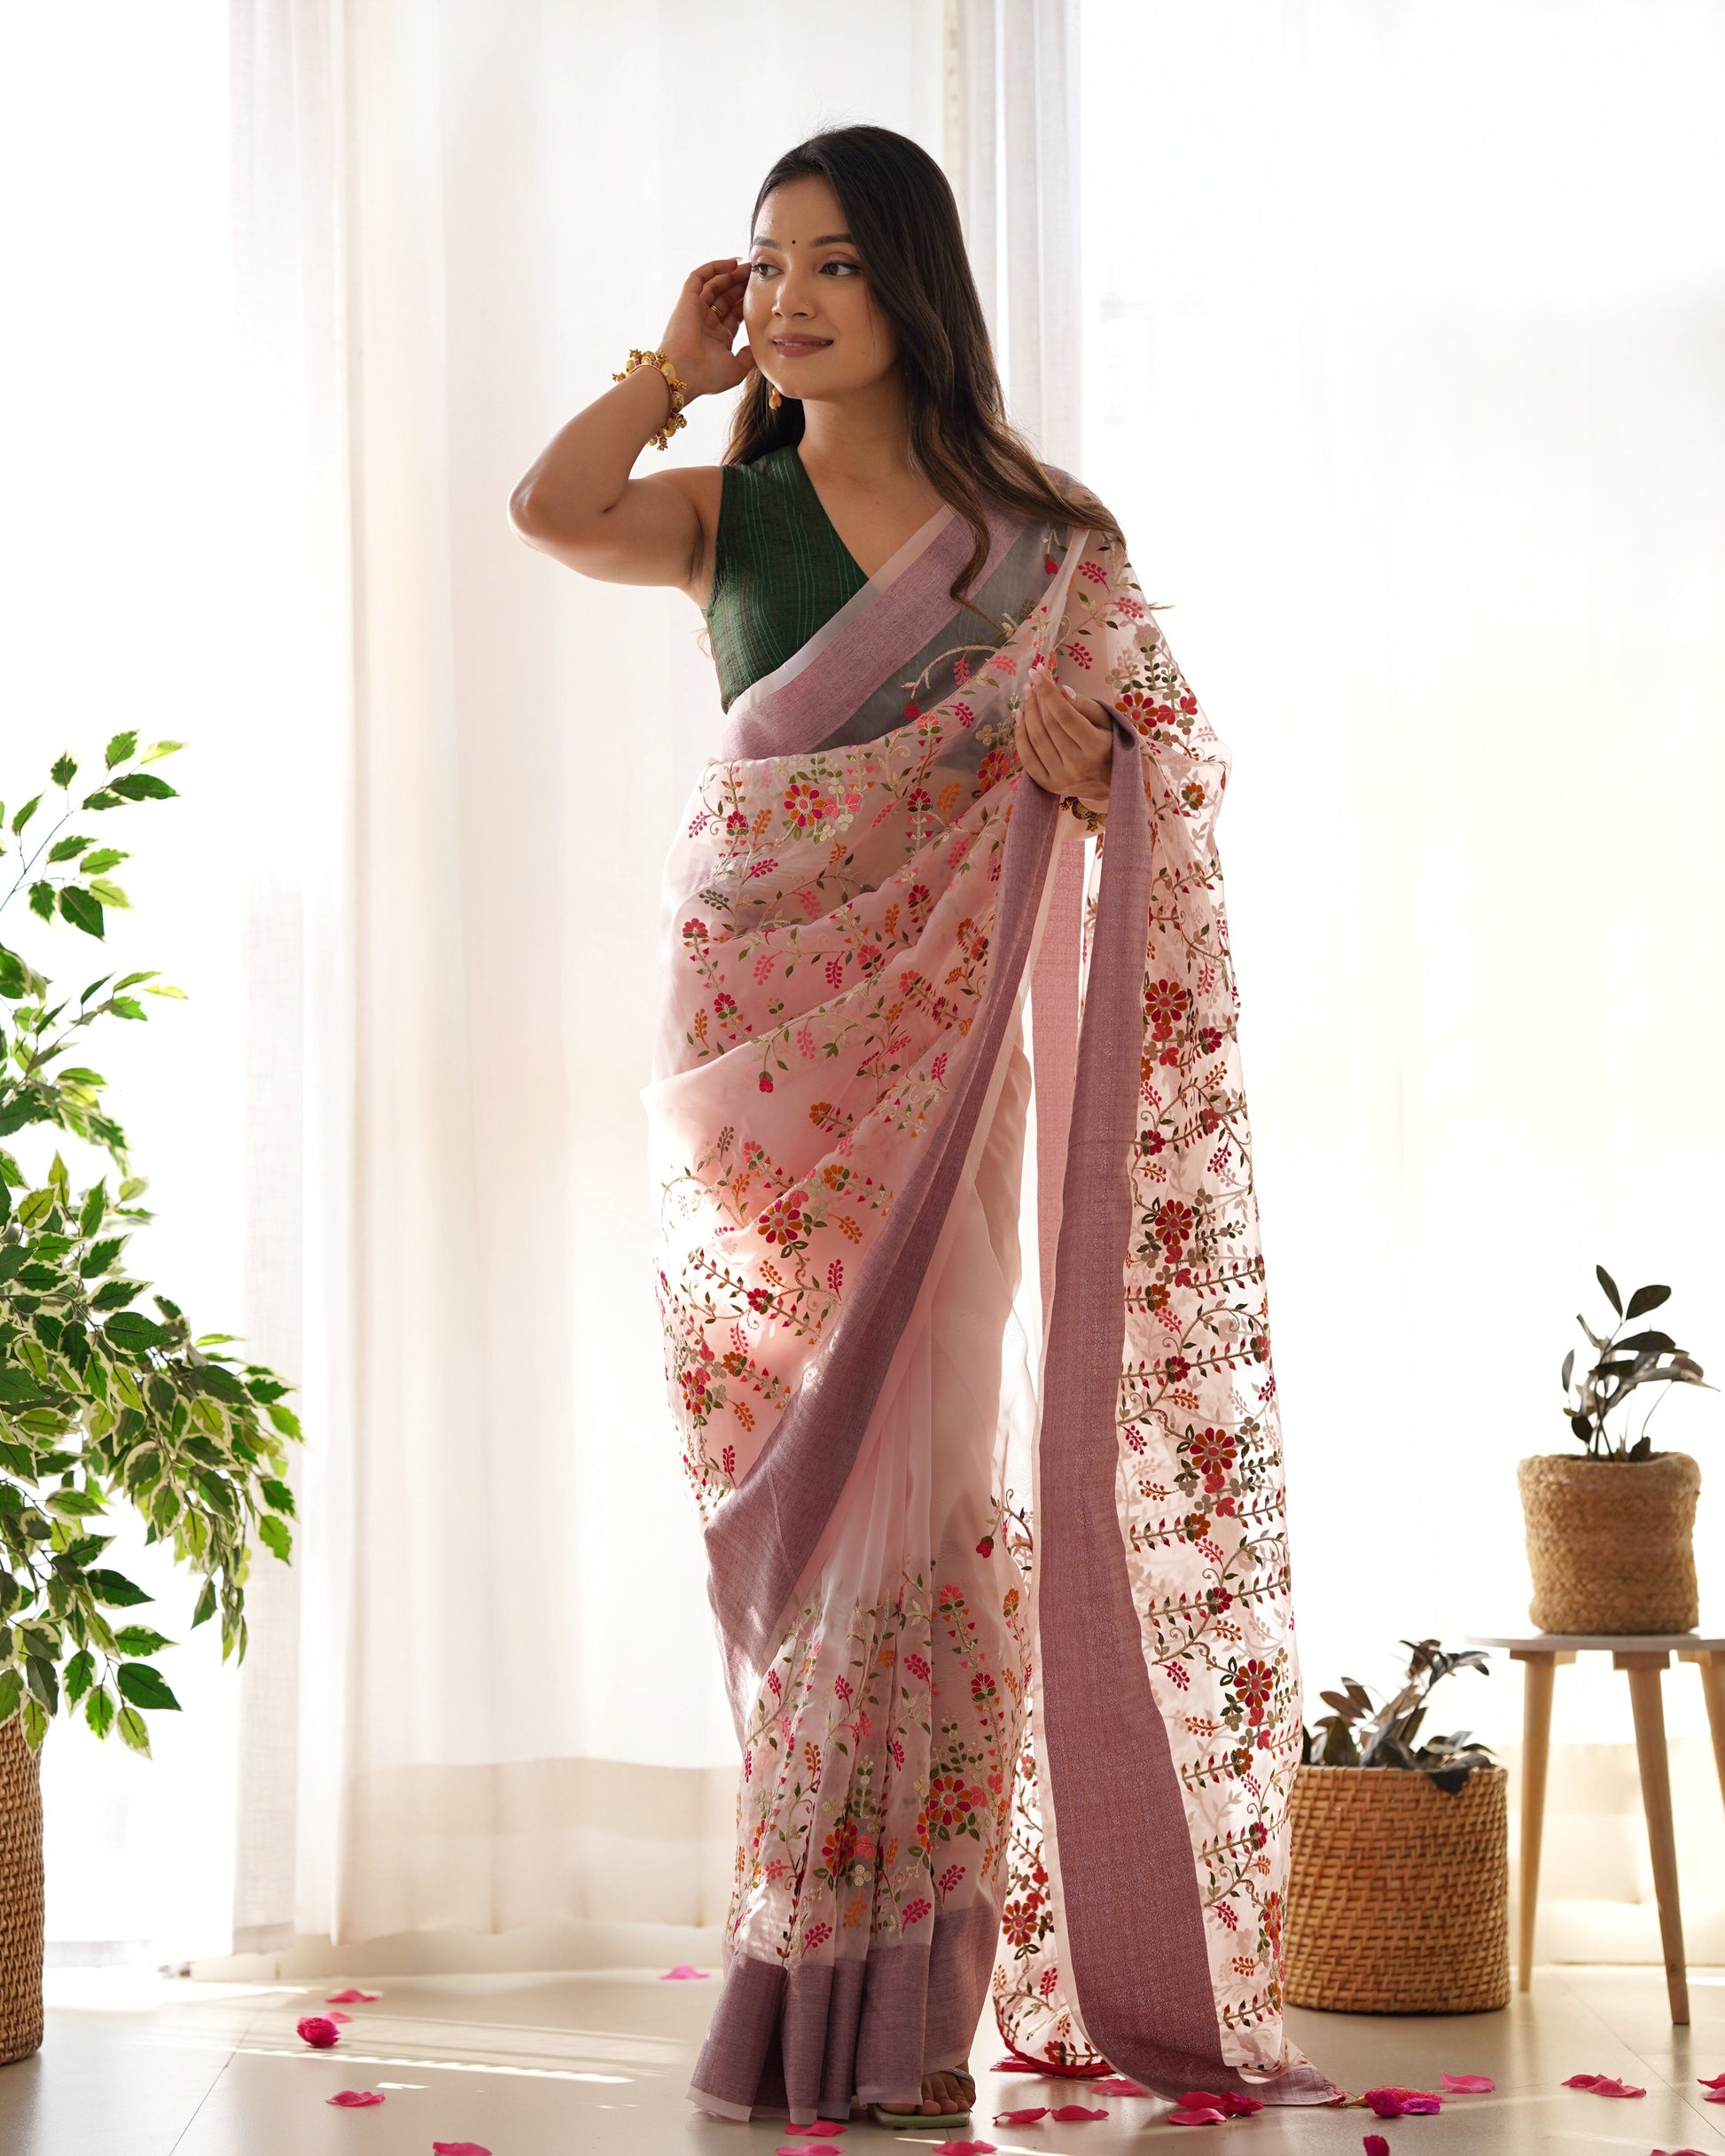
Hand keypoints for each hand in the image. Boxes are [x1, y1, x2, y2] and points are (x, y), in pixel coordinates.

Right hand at [658, 258, 753, 400]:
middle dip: (742, 285)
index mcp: (718, 338)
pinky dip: (715, 268)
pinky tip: (733, 263)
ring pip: (715, 285)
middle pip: (726, 297)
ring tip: (749, 267)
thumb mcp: (737, 369)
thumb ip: (749, 356)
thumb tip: (759, 346)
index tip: (764, 293)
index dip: (748, 302)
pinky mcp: (687, 300)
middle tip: (758, 275)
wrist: (682, 373)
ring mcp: (696, 310)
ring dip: (731, 274)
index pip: (735, 314)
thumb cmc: (707, 376)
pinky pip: (699, 277)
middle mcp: (706, 322)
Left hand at [1016, 668, 1113, 812]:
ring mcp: (1061, 779)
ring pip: (1036, 740)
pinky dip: (1020, 735)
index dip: (1048, 691)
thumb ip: (1086, 706)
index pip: (1065, 715)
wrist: (1110, 783)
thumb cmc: (1110, 745)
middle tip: (1032, 681)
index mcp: (1096, 748)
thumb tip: (1062, 691)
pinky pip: (1027, 758)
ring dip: (1027, 713)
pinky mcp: (1049, 786)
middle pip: (1049, 726)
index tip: (1037, 671)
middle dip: (1037, 699)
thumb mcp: (1108, 722)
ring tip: (1027, 695)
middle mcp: (1078, 766)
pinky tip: (1020, 716)